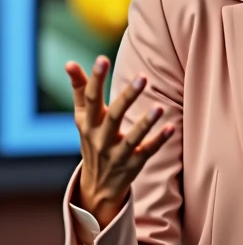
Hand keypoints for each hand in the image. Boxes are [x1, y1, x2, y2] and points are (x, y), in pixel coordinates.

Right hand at [65, 55, 174, 227]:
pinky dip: (159, 140)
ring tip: (159, 107)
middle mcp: (100, 139)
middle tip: (143, 77)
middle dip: (127, 97)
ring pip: (132, 138)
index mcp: (88, 123)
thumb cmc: (92, 139)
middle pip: (113, 116)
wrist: (96, 185)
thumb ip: (80, 90)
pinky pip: (147, 151)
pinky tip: (172, 127)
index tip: (102, 59)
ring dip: (146, 123)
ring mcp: (117, 154)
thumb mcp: (83, 118)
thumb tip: (69, 63)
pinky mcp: (134, 164)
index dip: (95, 79)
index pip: (90, 98)